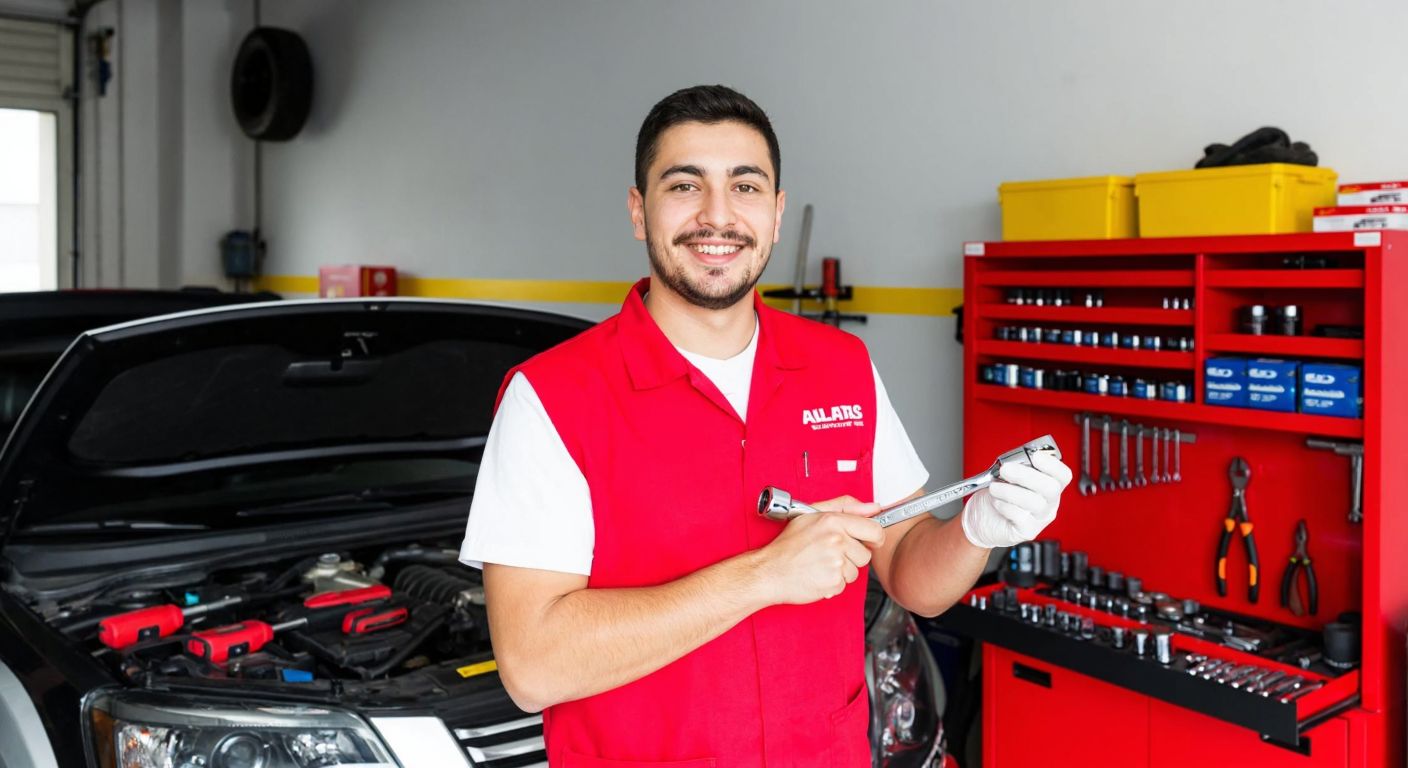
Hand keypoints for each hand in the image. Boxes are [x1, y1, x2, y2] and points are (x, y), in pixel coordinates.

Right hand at [759, 496, 883, 604]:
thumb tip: (873, 507)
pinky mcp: (833, 582)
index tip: (867, 541)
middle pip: (865, 554)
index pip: (874, 529)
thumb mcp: (812, 514)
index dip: (874, 538)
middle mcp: (836, 540)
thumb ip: (845, 506)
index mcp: (833, 521)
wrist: (769, 571)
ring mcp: (836, 562)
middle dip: (852, 556)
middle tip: (830, 553)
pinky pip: (844, 584)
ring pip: (855, 571)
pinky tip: (817, 574)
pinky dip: (832, 583)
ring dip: (841, 571)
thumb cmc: (788, 545)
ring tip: (820, 564)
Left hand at [960, 452, 1072, 548]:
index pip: (1063, 475)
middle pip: (1051, 488)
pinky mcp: (1028, 531)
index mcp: (1049, 485)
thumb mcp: (1006, 477)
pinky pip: (1021, 517)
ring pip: (1035, 503)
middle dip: (1026, 475)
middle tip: (1005, 469)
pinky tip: (996, 502)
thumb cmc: (997, 495)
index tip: (1035, 456)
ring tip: (994, 487)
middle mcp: (1049, 502)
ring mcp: (1040, 519)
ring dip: (1010, 491)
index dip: (1052, 464)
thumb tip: (1014, 460)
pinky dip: (1005, 506)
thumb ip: (1016, 467)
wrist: (981, 520)